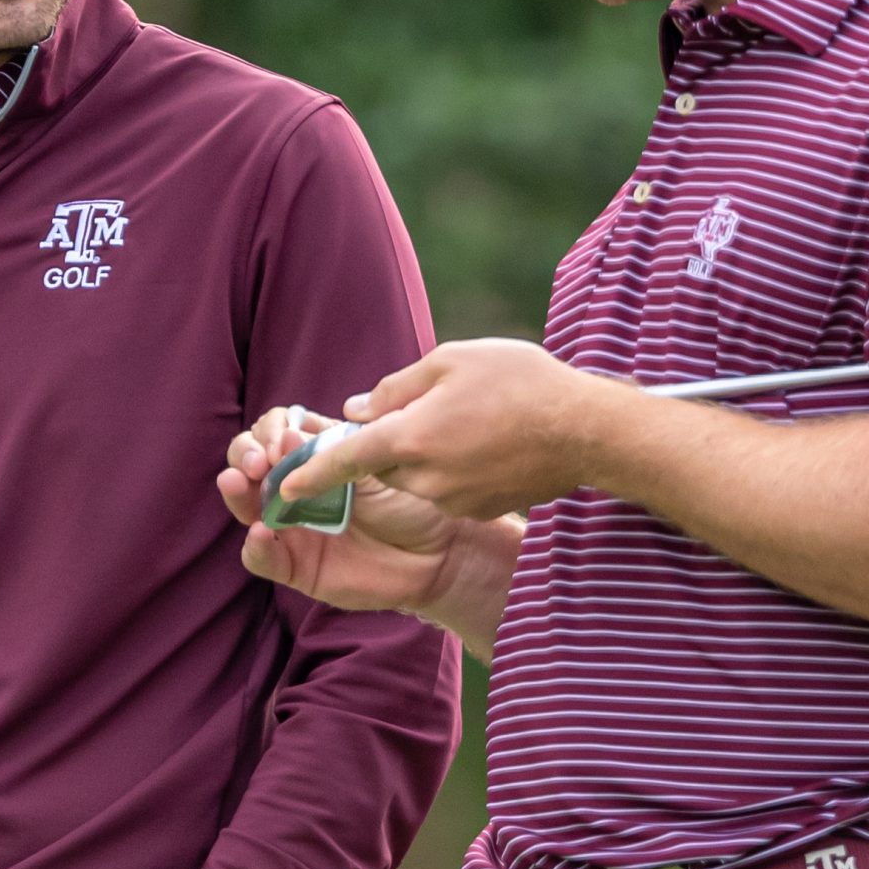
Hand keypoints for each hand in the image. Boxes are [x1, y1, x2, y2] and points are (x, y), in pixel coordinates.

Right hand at [220, 405, 474, 610]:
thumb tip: (288, 436)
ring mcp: (292, 527)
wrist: (439, 554)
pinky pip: (261, 557)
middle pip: (247, 463)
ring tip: (238, 483)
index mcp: (315, 456)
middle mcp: (296, 488)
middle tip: (259, 461)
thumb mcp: (377, 464)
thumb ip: (333, 453)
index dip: (270, 430)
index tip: (284, 439)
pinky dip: (256, 546)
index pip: (272, 431)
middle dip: (244, 454)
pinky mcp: (296, 566)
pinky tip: (263, 533)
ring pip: (245, 507)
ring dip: (236, 494)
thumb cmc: (412, 502)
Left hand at [285, 338, 621, 519]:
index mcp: (410, 438)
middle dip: (389, 442)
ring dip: (426, 452)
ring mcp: (453, 498)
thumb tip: (355, 409)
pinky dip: (455, 468)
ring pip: (417, 477)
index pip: (345, 459)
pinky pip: (448, 489)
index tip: (282, 486)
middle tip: (423, 409)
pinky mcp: (478, 508)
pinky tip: (490, 441)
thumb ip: (396, 386)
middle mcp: (425, 477)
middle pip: (384, 464)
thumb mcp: (453, 361)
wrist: (586, 431)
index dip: (309, 471)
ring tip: (471, 418)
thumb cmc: (521, 383)